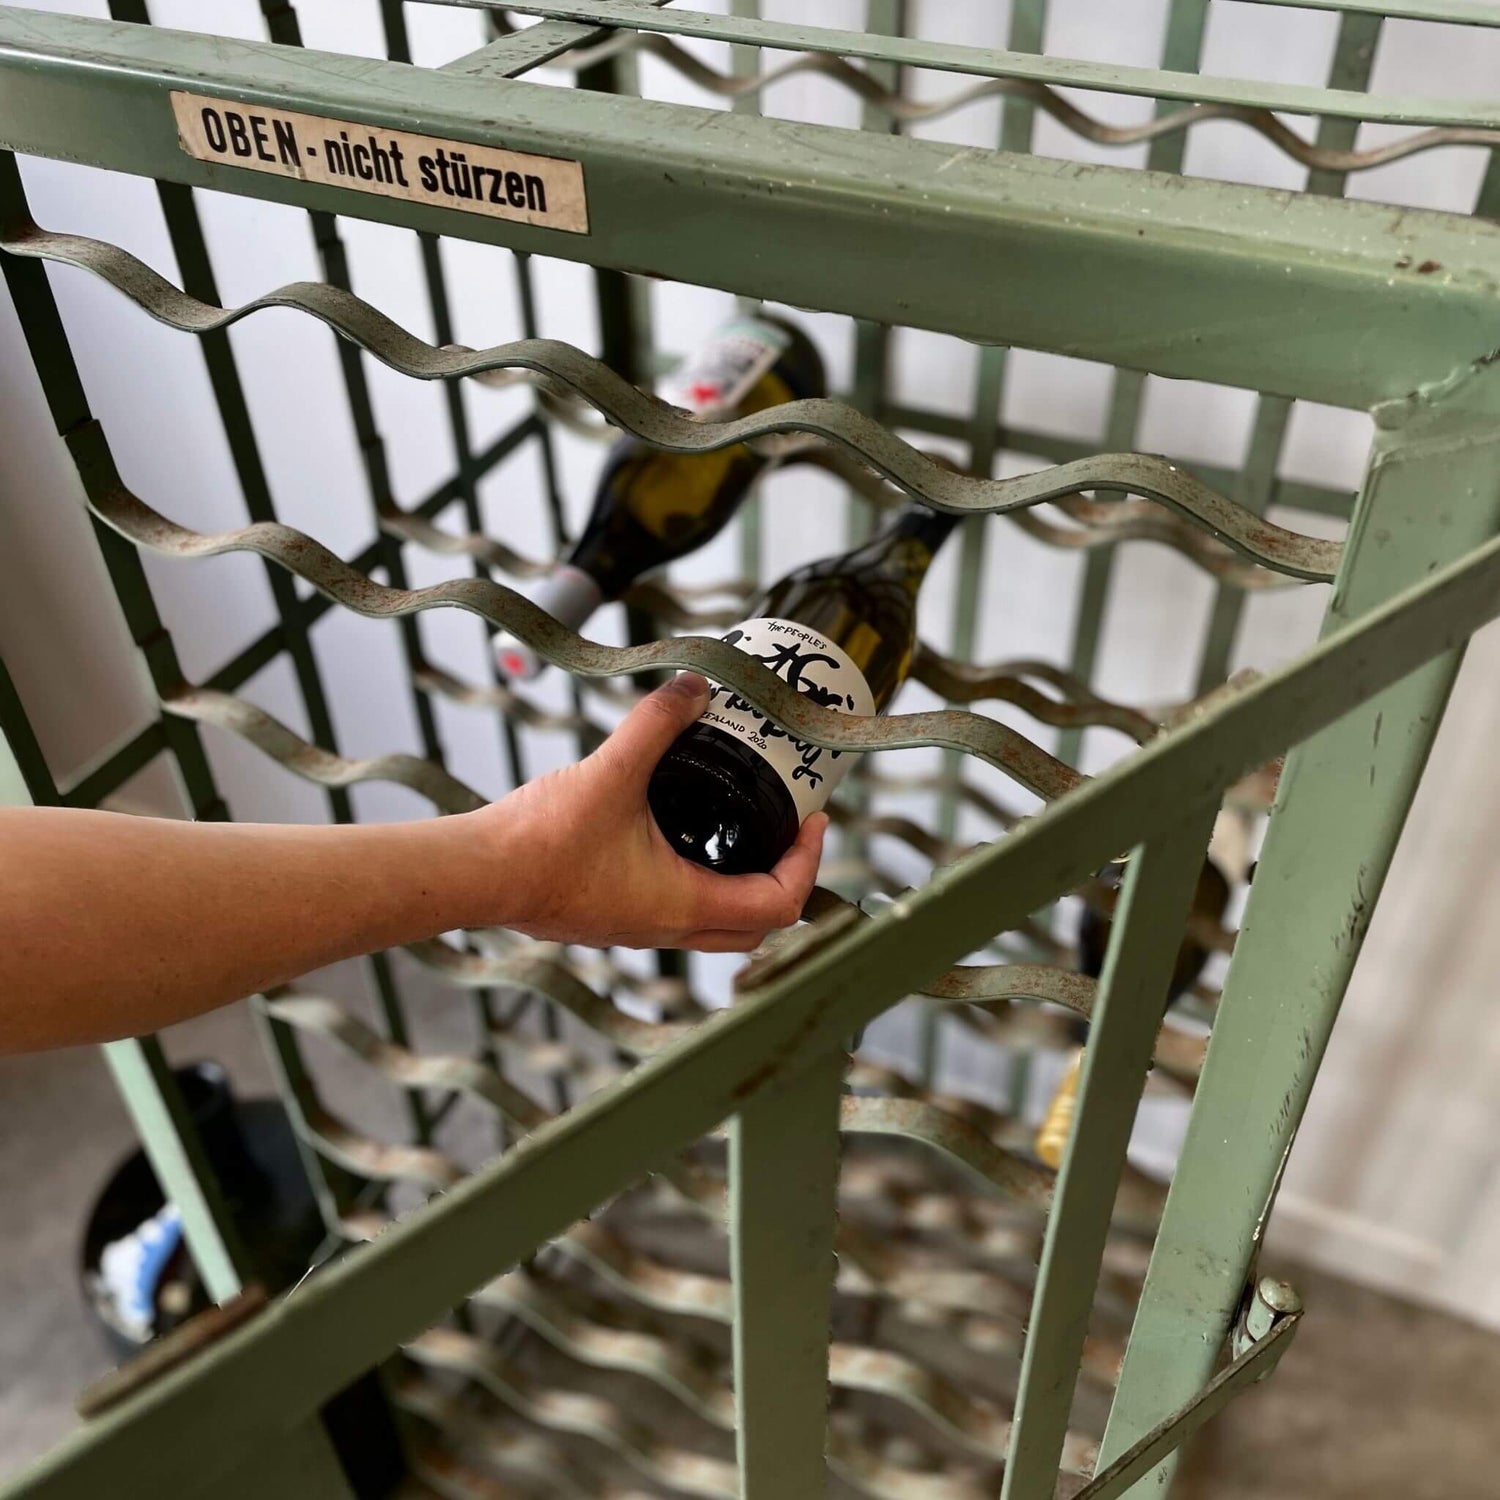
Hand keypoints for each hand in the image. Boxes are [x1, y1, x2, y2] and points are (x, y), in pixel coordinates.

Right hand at [479, 673, 827, 950]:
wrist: (479, 873)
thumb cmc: (541, 840)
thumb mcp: (613, 770)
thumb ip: (657, 723)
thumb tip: (693, 687)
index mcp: (683, 904)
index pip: (778, 904)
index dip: (807, 862)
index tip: (813, 821)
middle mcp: (666, 927)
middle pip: (754, 928)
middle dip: (784, 881)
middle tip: (788, 833)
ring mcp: (636, 928)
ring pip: (715, 926)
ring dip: (741, 885)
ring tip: (742, 831)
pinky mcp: (610, 917)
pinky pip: (675, 913)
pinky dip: (699, 883)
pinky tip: (679, 836)